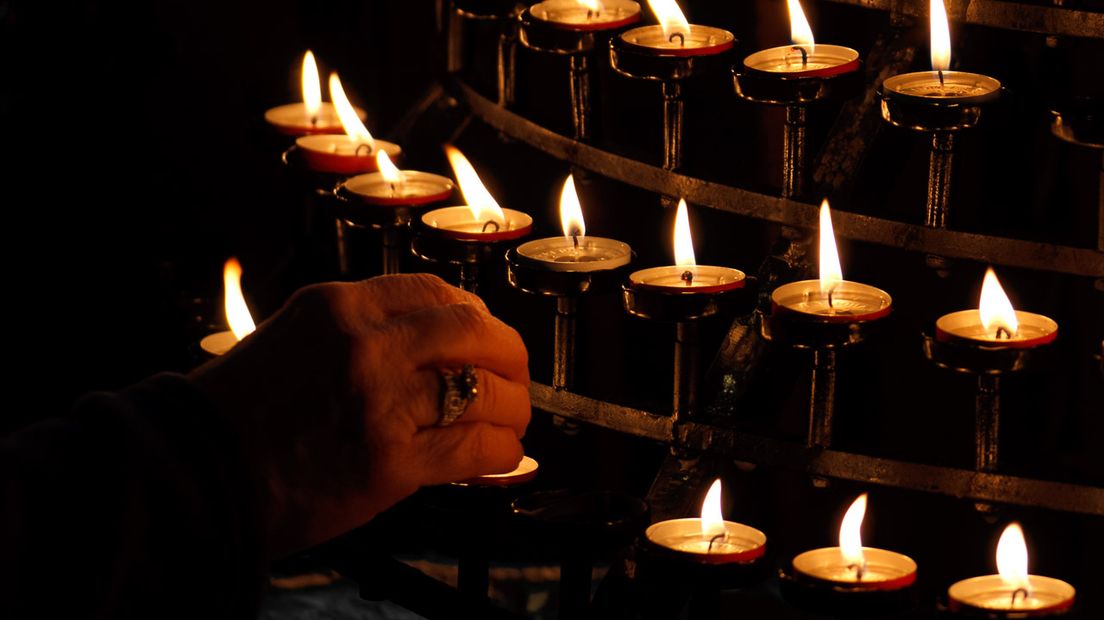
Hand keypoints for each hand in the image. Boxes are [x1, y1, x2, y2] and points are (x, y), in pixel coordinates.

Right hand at [189, 274, 530, 555]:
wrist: (195, 474)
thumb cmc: (238, 414)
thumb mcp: (293, 340)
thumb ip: (358, 335)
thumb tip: (427, 351)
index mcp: (340, 307)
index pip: (433, 292)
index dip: (475, 315)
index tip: (486, 335)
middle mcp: (365, 343)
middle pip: (473, 331)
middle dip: (509, 354)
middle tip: (515, 375)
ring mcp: (380, 400)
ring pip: (485, 389)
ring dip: (512, 408)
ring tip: (513, 421)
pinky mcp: (390, 461)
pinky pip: (473, 447)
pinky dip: (501, 452)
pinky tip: (502, 456)